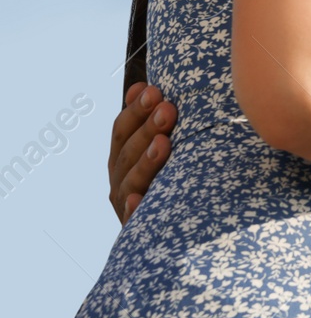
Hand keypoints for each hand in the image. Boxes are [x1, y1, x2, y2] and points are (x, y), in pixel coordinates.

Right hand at [108, 82, 174, 223]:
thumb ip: (153, 120)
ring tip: (164, 143)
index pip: (122, 131)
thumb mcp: (163, 145)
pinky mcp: (137, 232)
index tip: (155, 90)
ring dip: (146, 161)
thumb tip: (140, 86)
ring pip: (131, 181)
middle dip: (147, 129)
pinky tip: (136, 199)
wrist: (181, 231)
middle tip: (168, 109)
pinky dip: (133, 210)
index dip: (136, 111)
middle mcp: (120, 181)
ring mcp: (126, 206)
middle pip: (128, 152)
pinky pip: (133, 222)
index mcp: (123, 158)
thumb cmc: (176, 174)